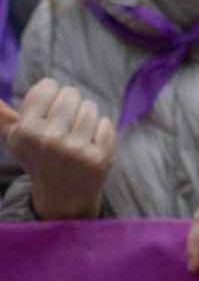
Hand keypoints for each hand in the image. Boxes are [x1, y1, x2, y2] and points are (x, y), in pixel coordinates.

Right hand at [0, 78, 115, 218]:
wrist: (62, 194)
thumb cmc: (38, 158)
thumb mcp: (16, 138)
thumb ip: (2, 116)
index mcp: (26, 130)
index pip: (48, 86)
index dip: (51, 94)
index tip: (49, 110)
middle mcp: (50, 139)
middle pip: (71, 94)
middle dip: (70, 105)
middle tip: (65, 124)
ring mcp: (76, 149)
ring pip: (90, 106)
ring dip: (86, 116)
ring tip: (77, 134)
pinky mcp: (100, 156)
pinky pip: (106, 123)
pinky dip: (100, 131)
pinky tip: (90, 144)